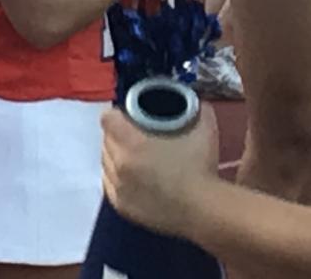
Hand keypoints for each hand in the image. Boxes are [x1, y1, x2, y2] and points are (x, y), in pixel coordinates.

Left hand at [99, 103, 218, 235]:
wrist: (203, 210)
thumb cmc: (201, 167)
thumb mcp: (202, 126)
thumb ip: (194, 107)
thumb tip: (192, 100)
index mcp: (132, 142)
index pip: (108, 119)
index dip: (118, 114)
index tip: (128, 115)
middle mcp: (119, 164)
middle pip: (106, 139)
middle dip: (117, 134)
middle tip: (135, 135)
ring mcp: (118, 187)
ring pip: (106, 162)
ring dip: (116, 155)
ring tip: (134, 155)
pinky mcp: (122, 206)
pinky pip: (109, 184)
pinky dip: (117, 177)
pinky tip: (132, 175)